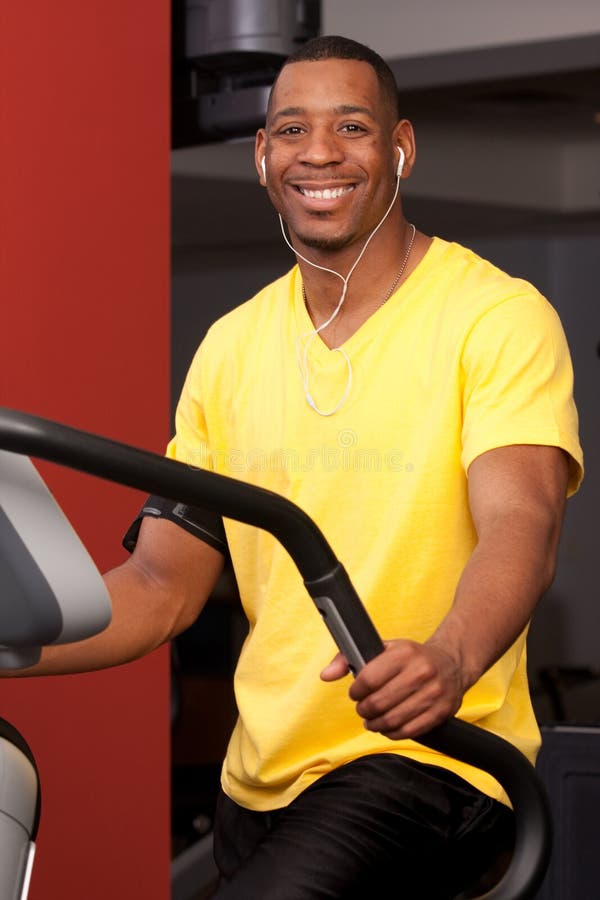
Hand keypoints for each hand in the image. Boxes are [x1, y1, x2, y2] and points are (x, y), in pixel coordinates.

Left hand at [320, 639, 464, 739]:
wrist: (451, 662)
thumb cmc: (411, 657)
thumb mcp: (382, 648)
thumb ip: (348, 658)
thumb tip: (325, 675)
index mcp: (404, 653)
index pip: (368, 679)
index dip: (356, 691)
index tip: (355, 693)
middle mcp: (421, 672)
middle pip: (379, 703)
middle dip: (364, 710)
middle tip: (363, 709)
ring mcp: (433, 693)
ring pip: (392, 720)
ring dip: (376, 724)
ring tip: (372, 720)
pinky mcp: (441, 712)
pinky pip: (409, 731)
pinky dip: (393, 733)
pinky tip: (388, 727)